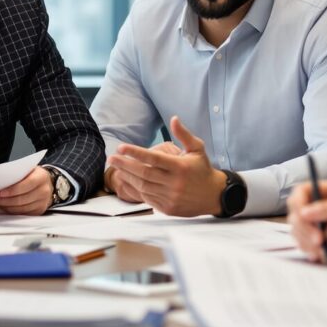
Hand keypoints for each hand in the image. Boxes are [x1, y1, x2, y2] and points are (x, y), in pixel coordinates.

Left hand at [0, 166, 53, 214]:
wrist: (47, 182)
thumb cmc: (33, 174)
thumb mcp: (26, 169)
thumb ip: (14, 175)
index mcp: (41, 177)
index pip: (24, 186)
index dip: (10, 191)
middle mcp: (44, 191)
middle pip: (21, 200)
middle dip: (4, 201)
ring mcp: (43, 202)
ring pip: (21, 209)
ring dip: (5, 208)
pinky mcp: (39, 211)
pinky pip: (22, 214)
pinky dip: (10, 212)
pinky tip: (2, 209)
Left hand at [105, 117, 225, 216]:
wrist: (214, 195)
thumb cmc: (202, 169)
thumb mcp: (197, 148)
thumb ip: (183, 134)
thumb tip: (173, 118)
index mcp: (180, 167)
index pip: (153, 159)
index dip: (135, 153)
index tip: (121, 147)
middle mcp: (175, 183)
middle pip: (144, 173)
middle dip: (125, 165)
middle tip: (112, 158)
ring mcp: (171, 197)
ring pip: (143, 186)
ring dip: (127, 177)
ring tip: (117, 169)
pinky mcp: (168, 208)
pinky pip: (147, 198)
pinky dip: (135, 189)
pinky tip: (128, 181)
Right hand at [287, 181, 326, 266]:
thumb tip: (303, 212)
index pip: (302, 192)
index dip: (298, 202)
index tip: (302, 214)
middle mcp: (320, 209)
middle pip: (295, 213)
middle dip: (303, 227)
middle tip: (318, 239)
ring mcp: (318, 227)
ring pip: (297, 231)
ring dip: (305, 240)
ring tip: (323, 248)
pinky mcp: (319, 245)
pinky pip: (304, 247)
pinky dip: (309, 251)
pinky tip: (322, 254)